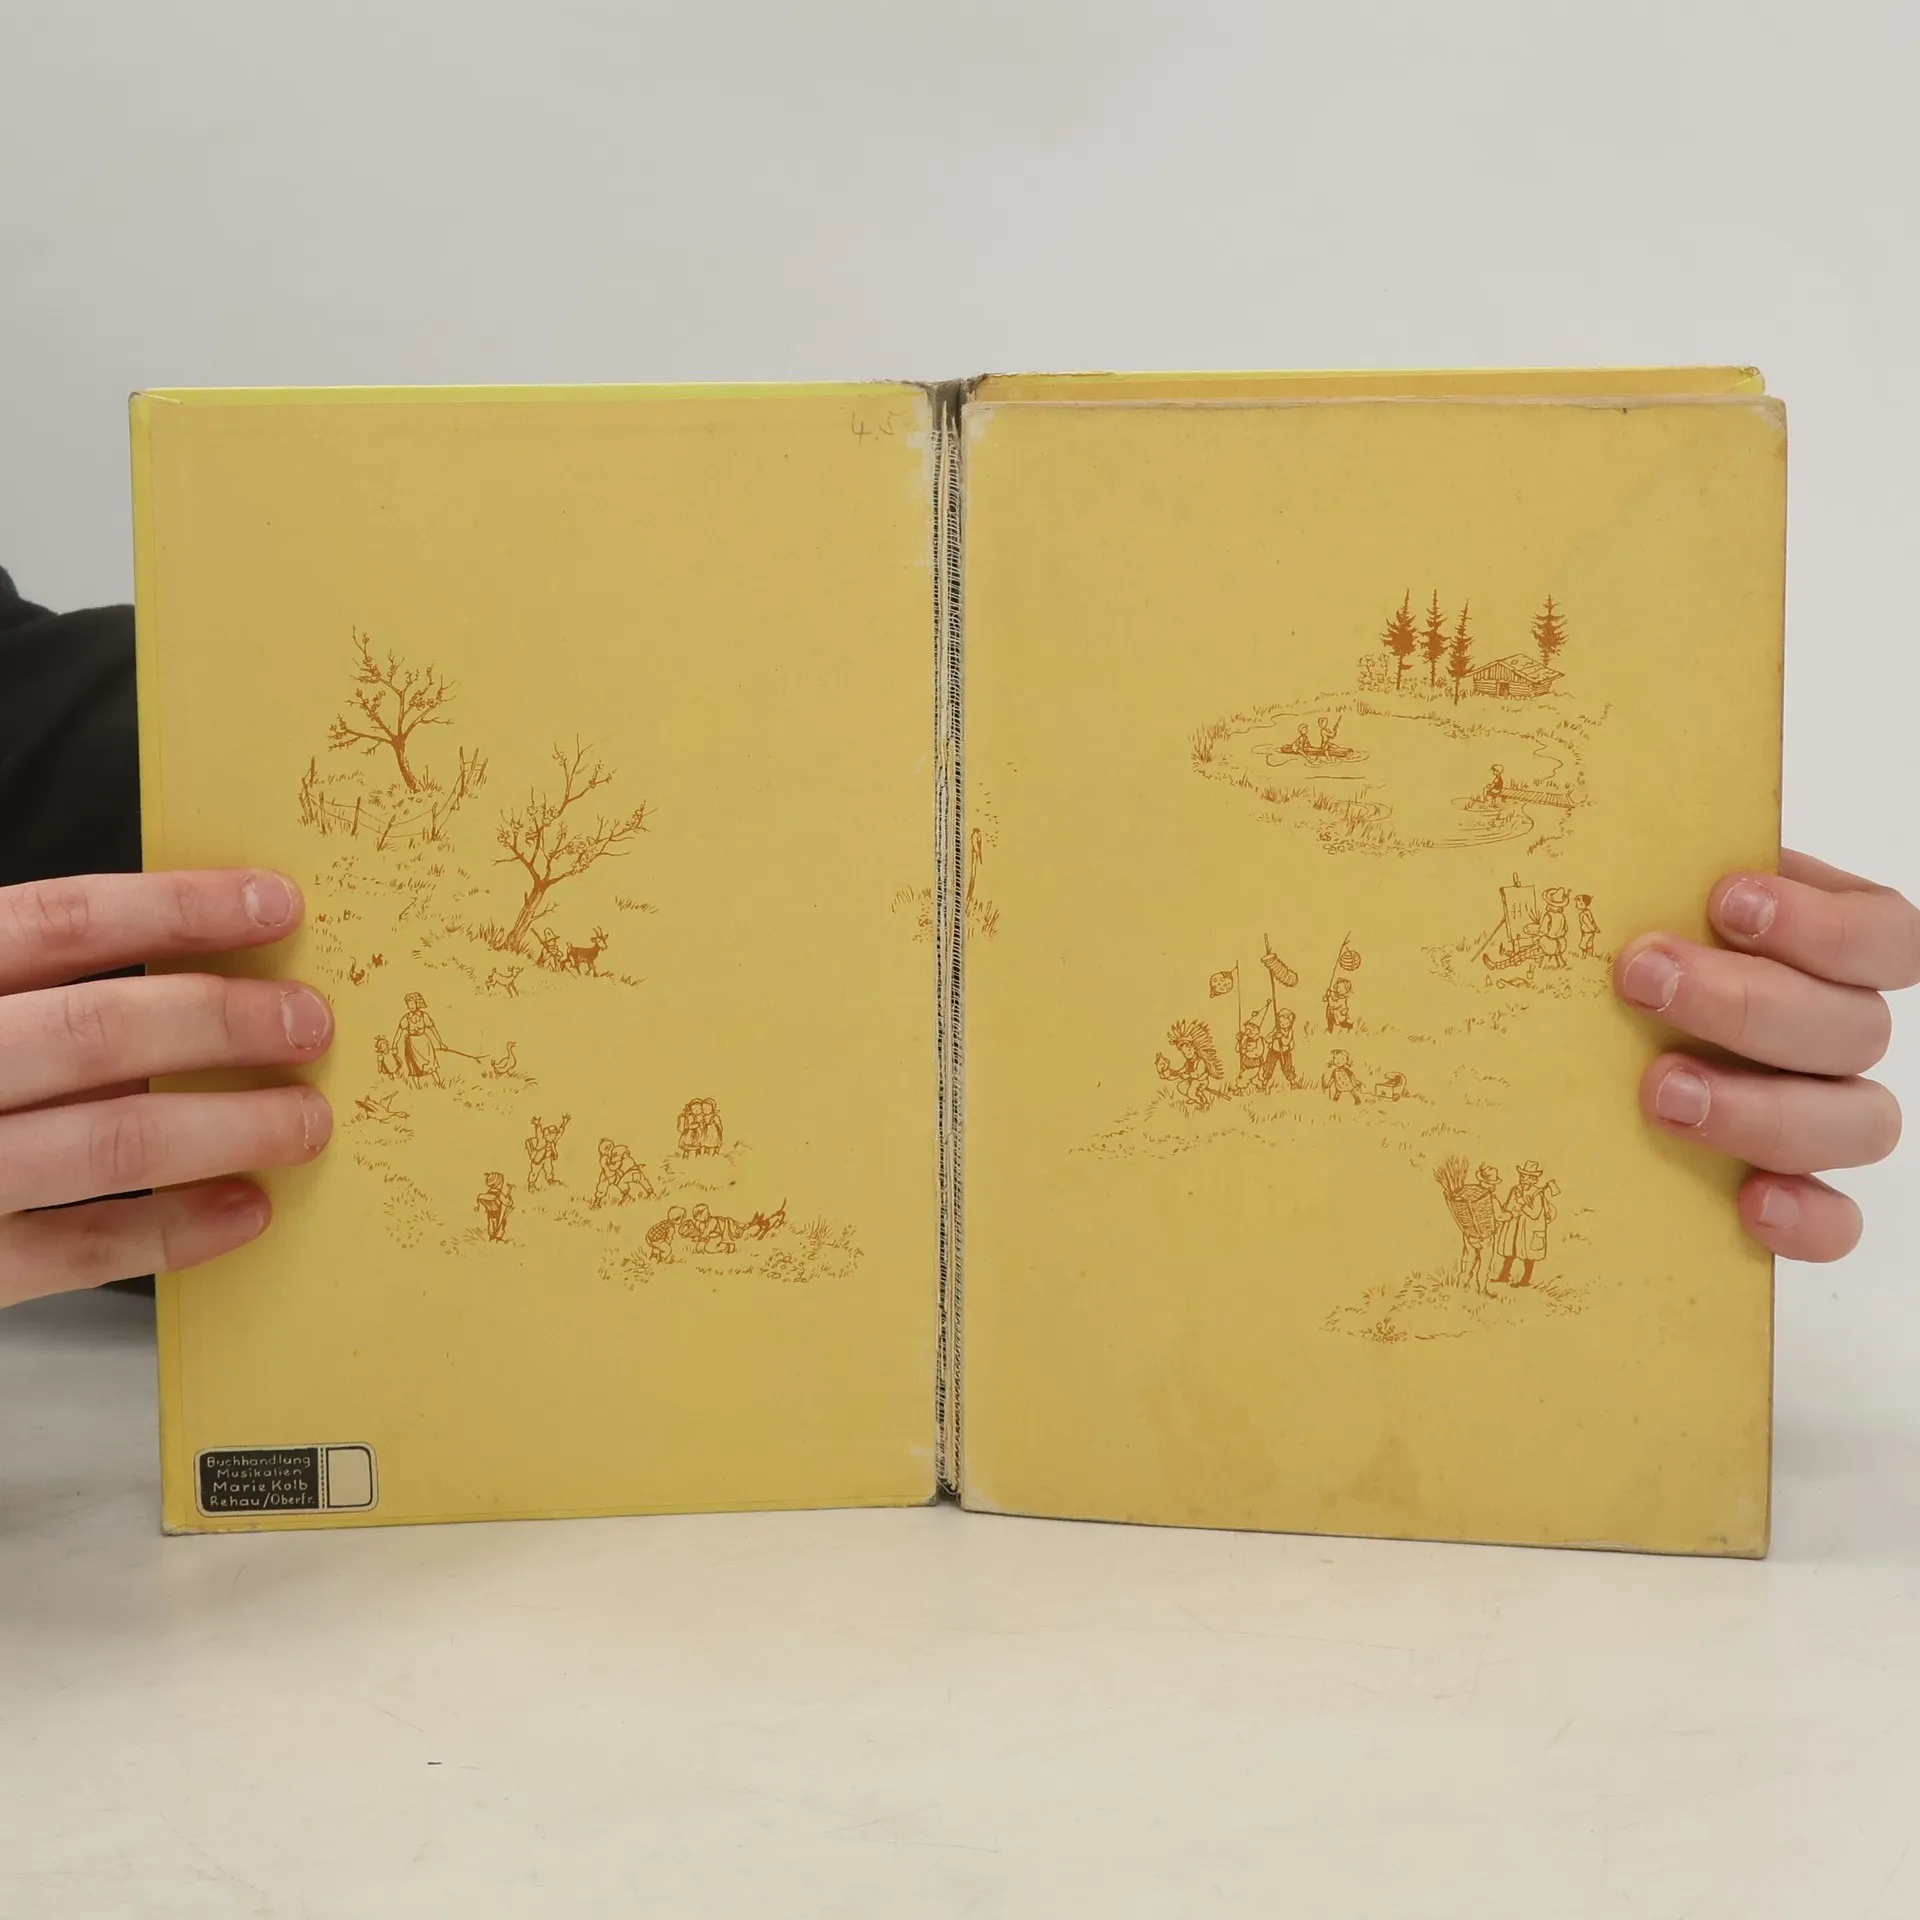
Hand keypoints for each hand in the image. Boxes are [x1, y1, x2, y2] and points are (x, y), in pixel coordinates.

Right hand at [0, 871, 332, 1305]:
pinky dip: (168, 1232)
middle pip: (98, 1032)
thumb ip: (16, 979)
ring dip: (226, 1128)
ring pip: (105, 1142)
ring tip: (303, 1120)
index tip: (273, 904)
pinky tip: (240, 1211)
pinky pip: (70, 1251)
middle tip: (308, 1022)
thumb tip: (173, 958)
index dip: (176, 909)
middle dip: (222, 1023)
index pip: (56, 922)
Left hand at [1615, 850, 1918, 1262]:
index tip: (1725, 901)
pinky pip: (1837, 1221)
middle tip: (1642, 980)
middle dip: (1746, 1004)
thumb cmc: (1601, 955)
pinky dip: (1807, 1217)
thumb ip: (1641, 872)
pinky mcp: (1792, 1190)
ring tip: (1661, 1090)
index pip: (1883, 934)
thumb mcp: (1623, 897)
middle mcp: (1835, 1031)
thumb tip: (1585, 813)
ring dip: (1761, 1107)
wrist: (1563, 1041)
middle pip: (1852, 1029)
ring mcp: (1819, 1113)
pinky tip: (1750, 1200)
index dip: (1820, 923)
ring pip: (1857, 1121)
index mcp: (1824, 948)